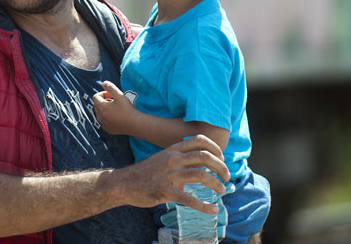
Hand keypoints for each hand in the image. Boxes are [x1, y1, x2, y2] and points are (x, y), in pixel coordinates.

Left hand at [91, 80, 137, 134]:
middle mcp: (100, 116)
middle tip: (114, 101)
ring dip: (105, 109)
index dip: (103, 93)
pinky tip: (117, 117)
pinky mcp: (108, 130)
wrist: (135, 124)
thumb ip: (110, 87)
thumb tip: (103, 83)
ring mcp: (103, 124)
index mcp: (101, 107)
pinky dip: (107, 117)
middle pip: (96, 105)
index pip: (95, 97)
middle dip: (103, 101)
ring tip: (116, 108)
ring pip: (99, 114)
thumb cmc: (127, 108)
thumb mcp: (119, 95)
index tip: (112, 95)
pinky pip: (104, 121)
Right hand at [113, 135, 229, 213]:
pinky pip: (190, 199)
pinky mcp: (167, 191)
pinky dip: (204, 206)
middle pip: (204, 156)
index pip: (198, 140)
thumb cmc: (145, 172)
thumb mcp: (162, 157)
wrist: (124, 184)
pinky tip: (213, 209)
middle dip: (221, 166)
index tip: (221, 157)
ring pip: (201, 175)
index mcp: (172, 149)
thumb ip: (178, 157)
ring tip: (222, 189)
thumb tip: (198, 160)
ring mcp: (170, 175)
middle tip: (226, 175)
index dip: (214, 147)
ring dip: (216, 183)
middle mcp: (173, 159)